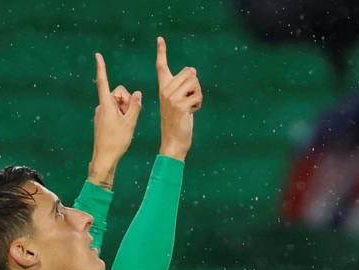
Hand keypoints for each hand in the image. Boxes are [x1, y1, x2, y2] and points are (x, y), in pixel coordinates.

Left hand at [89, 52, 141, 188]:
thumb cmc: (116, 141)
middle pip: (119, 93)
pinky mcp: (102, 120)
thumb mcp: (130, 122)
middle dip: (126, 101)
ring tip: (124, 125)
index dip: (102, 68)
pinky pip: (115, 111)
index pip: (103, 81)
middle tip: (128, 117)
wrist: (105, 158)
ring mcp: (101, 113)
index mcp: (106, 104)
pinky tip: (121, 130)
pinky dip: (121, 116)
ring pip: (118, 103)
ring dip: (125, 110)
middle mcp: (102, 106)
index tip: (98, 55)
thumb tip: (137, 93)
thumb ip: (135, 105)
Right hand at [156, 36, 201, 161]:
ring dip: (197, 96)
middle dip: (195, 86)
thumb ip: (185, 86)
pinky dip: (198, 105)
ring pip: (195, 82)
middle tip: (187, 102)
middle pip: (189, 72)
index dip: (161, 52)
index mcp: (163, 88)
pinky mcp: (179, 105)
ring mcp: (171, 98)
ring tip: (188, 108)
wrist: (173, 142)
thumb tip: (192, 69)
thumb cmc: (178, 123)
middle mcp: (165, 91)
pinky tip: (190, 114)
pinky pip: (198, 96)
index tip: (160, 39)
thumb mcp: (180, 102)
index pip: (161, 66)